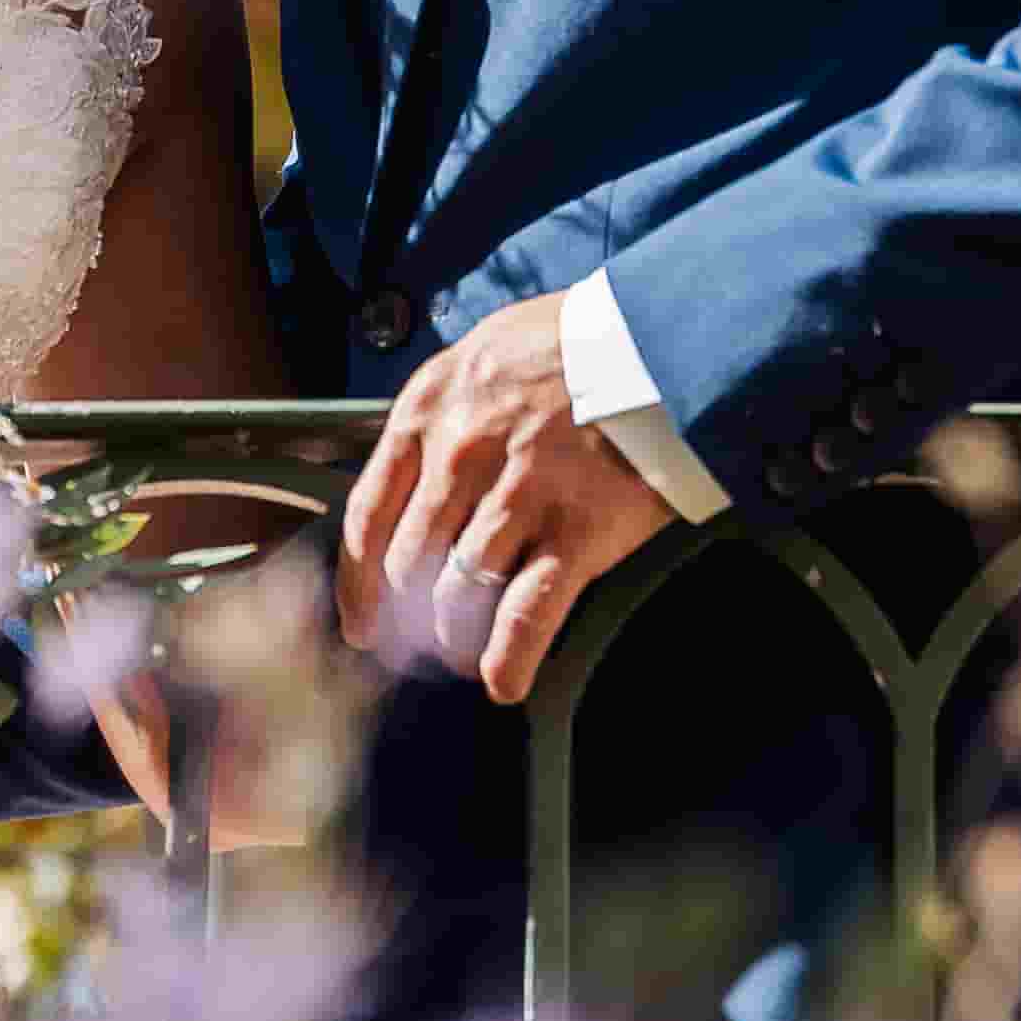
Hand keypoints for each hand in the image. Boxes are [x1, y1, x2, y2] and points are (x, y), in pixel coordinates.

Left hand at [331, 291, 672, 704]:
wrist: (661, 339)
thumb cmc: (573, 346)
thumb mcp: (484, 355)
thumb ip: (443, 416)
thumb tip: (419, 484)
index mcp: (430, 409)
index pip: (369, 515)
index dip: (359, 583)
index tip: (362, 620)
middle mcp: (462, 453)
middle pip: (411, 563)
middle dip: (411, 614)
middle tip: (420, 640)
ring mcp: (520, 493)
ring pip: (460, 594)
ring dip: (457, 636)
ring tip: (465, 652)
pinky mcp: (577, 529)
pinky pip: (526, 615)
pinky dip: (510, 658)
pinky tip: (504, 680)